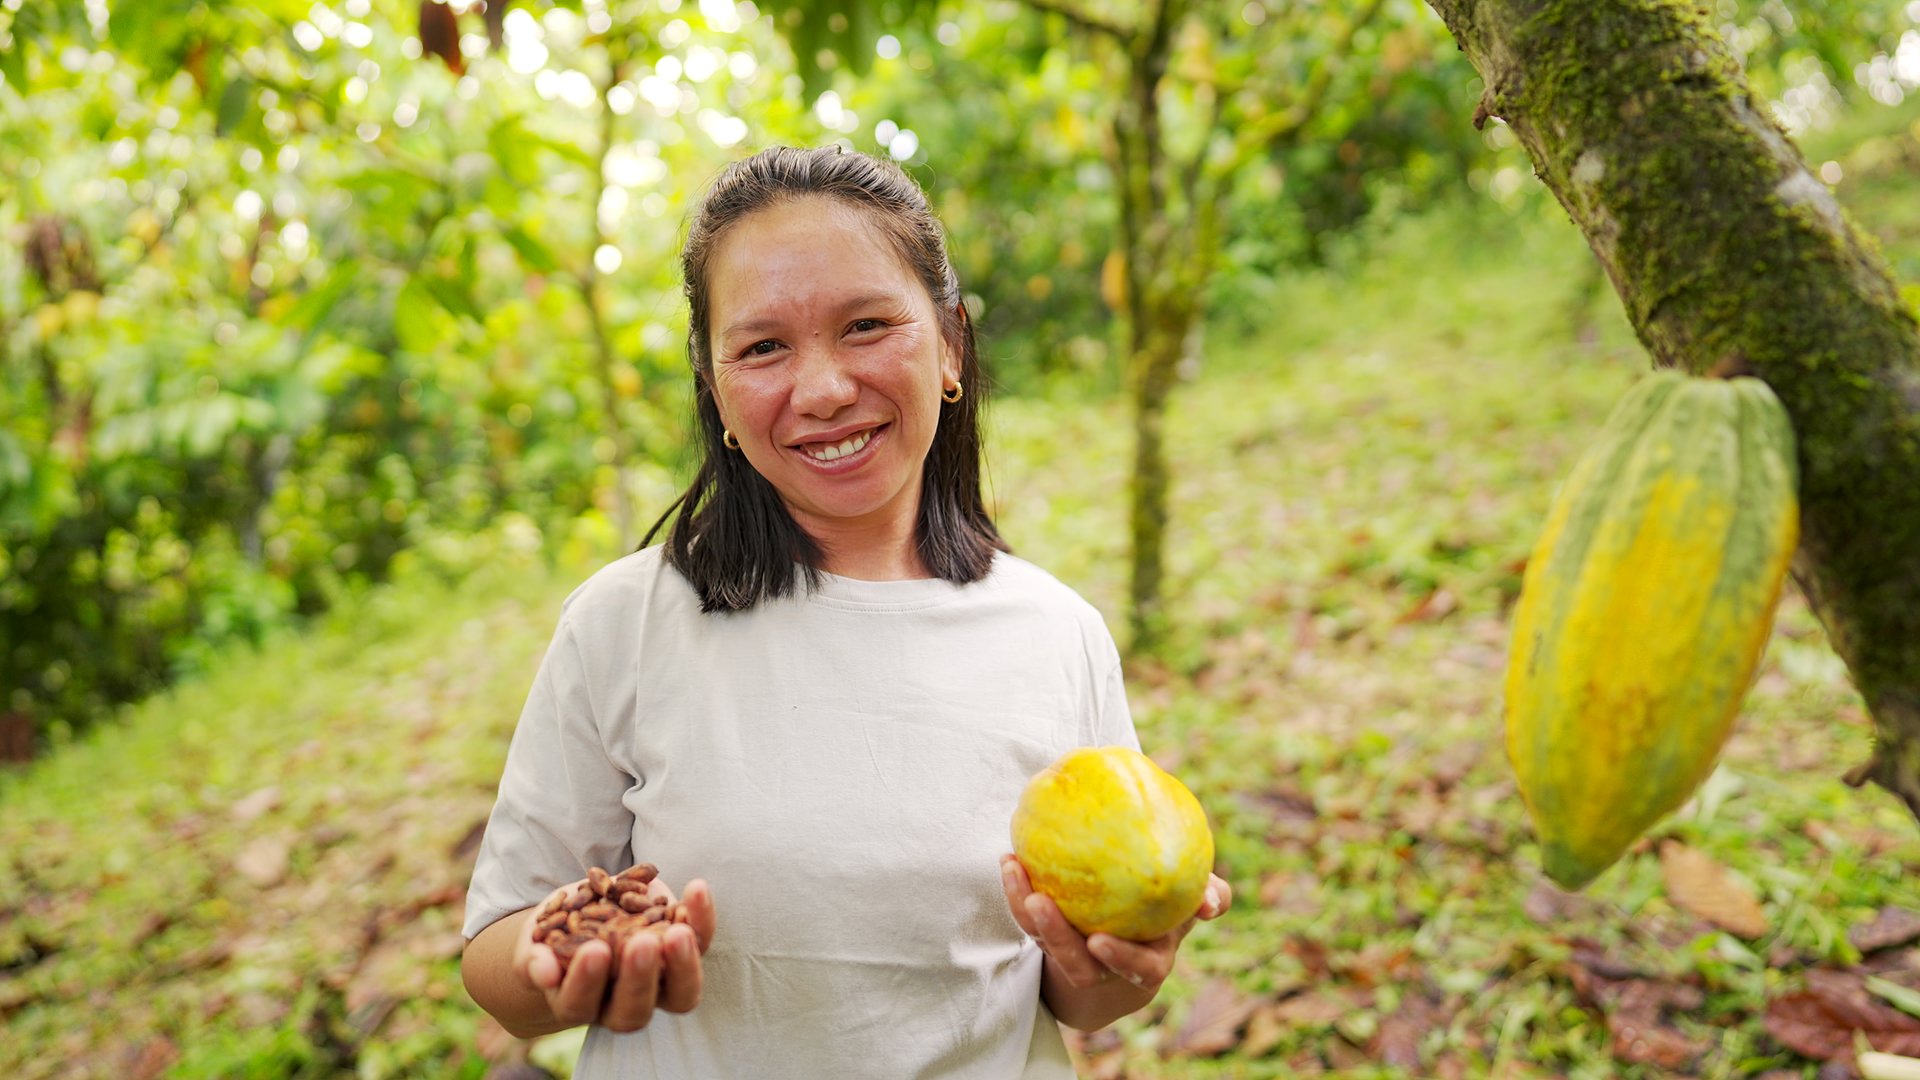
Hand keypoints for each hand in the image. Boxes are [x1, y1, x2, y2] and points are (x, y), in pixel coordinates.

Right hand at [512, 875, 716, 1032]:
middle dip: (639, 978)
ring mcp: (658, 982)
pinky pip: (700, 942)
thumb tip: (543, 970)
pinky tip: (696, 889)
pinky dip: (701, 918)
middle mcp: (621, 1004)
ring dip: (684, 963)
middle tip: (641, 943)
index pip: (580, 1004)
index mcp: (578, 1003)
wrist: (583, 917)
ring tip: (678, 930)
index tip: (594, 949)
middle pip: (635, 1011)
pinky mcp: (682, 952)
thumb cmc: (551, 936)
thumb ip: (534, 959)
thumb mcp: (534, 944)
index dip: (586, 982)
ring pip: (681, 993)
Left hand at [1000, 855, 1229, 994]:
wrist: (1126, 946)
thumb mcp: (1188, 907)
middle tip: (1040, 902)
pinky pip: (1028, 921)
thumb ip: (1207, 896)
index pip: (1139, 969)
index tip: (1099, 941)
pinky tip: (1010, 859)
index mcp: (1146, 964)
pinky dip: (1016, 891)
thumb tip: (1210, 899)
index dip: (1121, 959)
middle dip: (1056, 938)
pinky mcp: (1048, 941)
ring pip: (1046, 943)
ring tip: (1015, 870)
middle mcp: (1106, 968)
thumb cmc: (1165, 917)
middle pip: (1077, 965)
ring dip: (1026, 909)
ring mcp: (1074, 958)